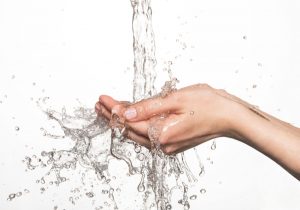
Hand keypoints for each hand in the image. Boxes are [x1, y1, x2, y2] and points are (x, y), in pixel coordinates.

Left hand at [95, 84, 241, 153]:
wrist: (230, 117)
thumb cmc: (209, 105)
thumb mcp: (176, 99)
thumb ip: (148, 107)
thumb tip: (125, 113)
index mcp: (163, 134)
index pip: (129, 122)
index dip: (113, 110)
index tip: (102, 99)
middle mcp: (163, 144)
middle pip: (129, 131)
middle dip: (113, 117)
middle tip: (99, 105)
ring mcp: (167, 145)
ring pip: (137, 134)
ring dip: (122, 121)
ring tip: (108, 109)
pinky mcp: (172, 142)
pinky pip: (147, 134)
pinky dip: (136, 125)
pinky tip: (130, 116)